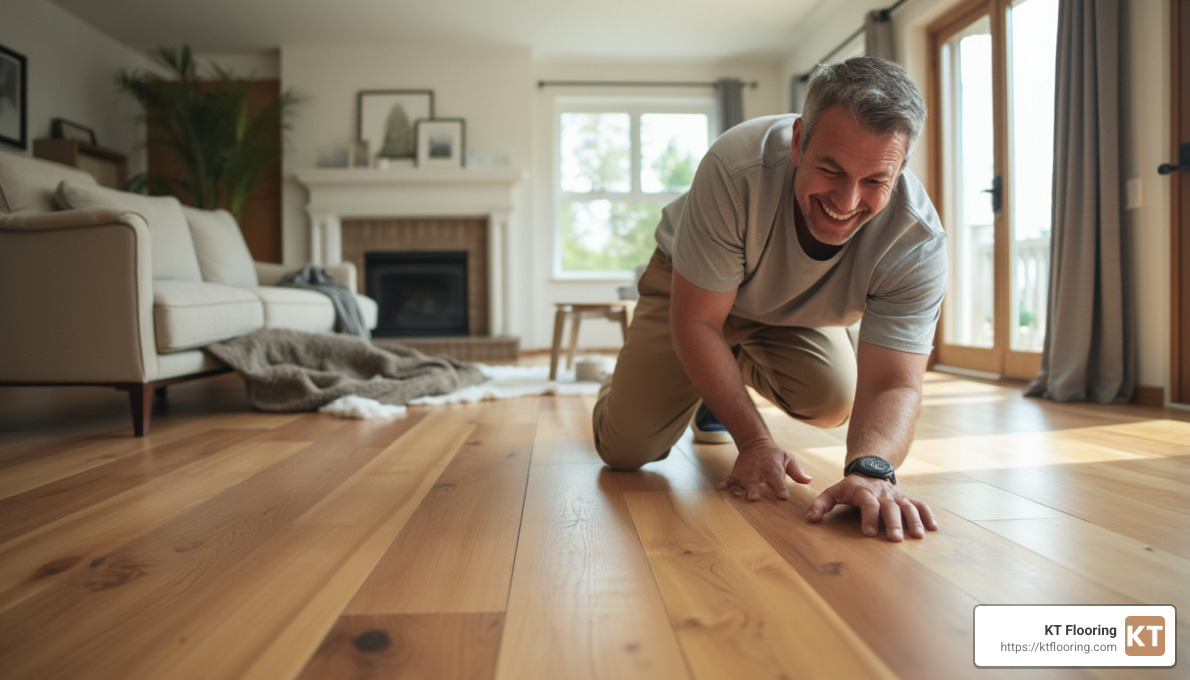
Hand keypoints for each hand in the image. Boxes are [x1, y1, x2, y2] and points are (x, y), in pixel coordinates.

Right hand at [716, 440, 812, 501]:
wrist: (754, 442)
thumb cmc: (774, 454)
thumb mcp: (787, 458)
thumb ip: (797, 471)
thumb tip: (808, 480)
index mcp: (772, 468)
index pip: (777, 480)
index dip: (781, 488)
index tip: (783, 497)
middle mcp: (758, 471)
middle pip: (756, 482)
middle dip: (754, 490)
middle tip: (753, 498)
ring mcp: (746, 472)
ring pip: (742, 482)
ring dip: (739, 489)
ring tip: (738, 496)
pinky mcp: (737, 473)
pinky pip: (730, 479)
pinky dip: (725, 484)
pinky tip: (720, 488)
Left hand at [806, 475, 937, 541]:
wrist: (870, 470)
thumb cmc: (850, 487)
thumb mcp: (833, 491)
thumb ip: (821, 504)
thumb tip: (811, 519)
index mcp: (864, 491)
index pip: (867, 504)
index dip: (868, 517)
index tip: (867, 533)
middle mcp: (883, 493)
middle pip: (890, 507)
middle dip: (893, 522)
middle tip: (895, 539)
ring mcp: (897, 495)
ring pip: (908, 506)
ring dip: (913, 521)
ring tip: (918, 536)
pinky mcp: (907, 498)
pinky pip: (920, 505)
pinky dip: (928, 515)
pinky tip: (934, 528)